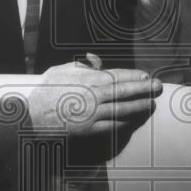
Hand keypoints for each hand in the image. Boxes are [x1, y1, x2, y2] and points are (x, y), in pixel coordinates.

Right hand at [27, 64, 160, 135]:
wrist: (33, 117)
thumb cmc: (46, 92)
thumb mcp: (61, 70)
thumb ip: (81, 65)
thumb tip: (96, 61)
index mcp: (88, 79)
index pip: (117, 76)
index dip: (134, 77)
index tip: (146, 76)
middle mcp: (94, 96)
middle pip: (125, 91)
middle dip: (144, 89)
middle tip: (158, 88)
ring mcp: (93, 114)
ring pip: (122, 109)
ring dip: (139, 106)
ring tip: (151, 103)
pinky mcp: (90, 129)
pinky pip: (113, 126)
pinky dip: (126, 122)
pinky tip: (134, 120)